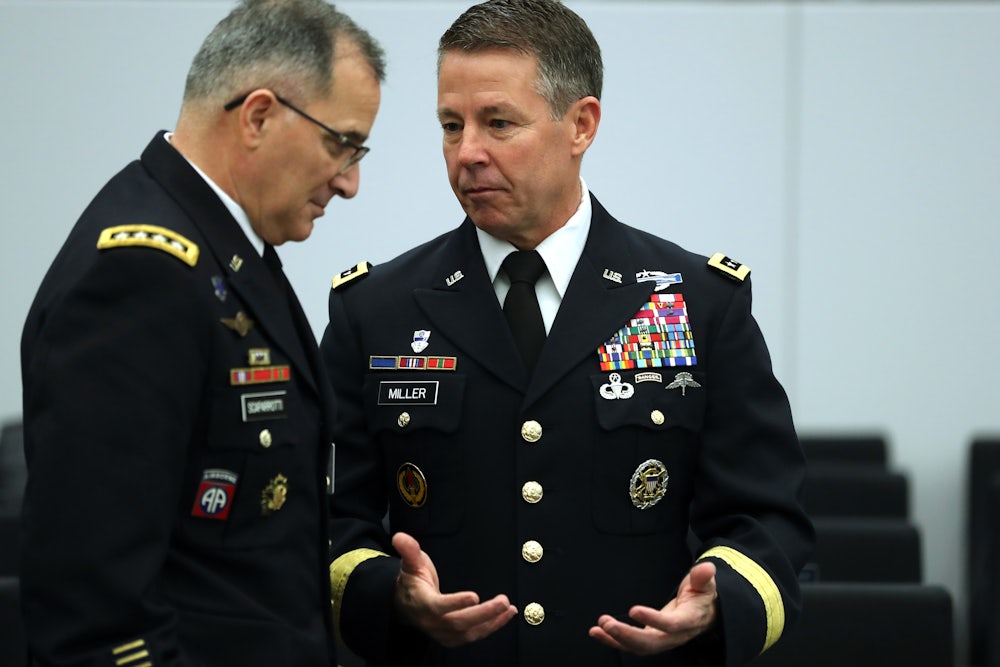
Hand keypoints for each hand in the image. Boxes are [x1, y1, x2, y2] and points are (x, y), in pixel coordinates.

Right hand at [392, 532, 517, 646]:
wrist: (405, 606)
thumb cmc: (411, 583)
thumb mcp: (410, 564)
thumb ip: (408, 550)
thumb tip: (400, 536)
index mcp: (423, 603)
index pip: (439, 606)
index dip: (456, 603)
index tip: (474, 596)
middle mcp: (433, 622)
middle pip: (459, 622)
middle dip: (484, 613)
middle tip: (503, 600)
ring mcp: (443, 632)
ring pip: (469, 632)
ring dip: (491, 621)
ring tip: (508, 608)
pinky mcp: (453, 637)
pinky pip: (473, 636)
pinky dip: (491, 627)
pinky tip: (505, 615)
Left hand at [588, 561, 717, 654]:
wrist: (704, 615)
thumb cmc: (702, 597)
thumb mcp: (705, 585)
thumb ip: (703, 577)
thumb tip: (706, 568)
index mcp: (688, 621)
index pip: (670, 625)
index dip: (652, 620)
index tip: (633, 610)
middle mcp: (674, 635)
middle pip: (651, 643)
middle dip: (627, 635)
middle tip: (607, 623)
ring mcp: (661, 640)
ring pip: (639, 647)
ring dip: (616, 639)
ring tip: (599, 627)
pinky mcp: (650, 639)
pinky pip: (631, 645)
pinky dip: (612, 641)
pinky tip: (597, 632)